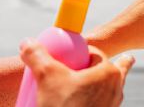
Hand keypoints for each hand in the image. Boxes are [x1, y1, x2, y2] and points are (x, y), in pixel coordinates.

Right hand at [20, 39, 134, 106]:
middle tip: (92, 64)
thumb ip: (36, 55)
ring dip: (105, 82)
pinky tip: (88, 101)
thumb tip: (27, 42)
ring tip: (102, 79)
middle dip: (104, 64)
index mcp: (109, 72)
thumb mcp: (46, 76)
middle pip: (108, 69)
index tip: (70, 55)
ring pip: (110, 87)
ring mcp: (114, 105)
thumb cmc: (63, 106)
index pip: (94, 53)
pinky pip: (106, 103)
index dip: (82, 51)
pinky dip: (100, 99)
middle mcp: (116, 88)